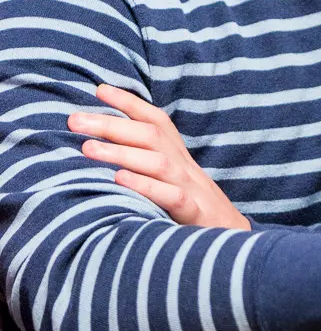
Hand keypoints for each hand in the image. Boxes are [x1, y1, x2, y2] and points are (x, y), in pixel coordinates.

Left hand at [68, 85, 250, 230]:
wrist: (236, 240)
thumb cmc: (195, 209)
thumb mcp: (175, 179)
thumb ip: (148, 160)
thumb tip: (106, 145)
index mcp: (179, 155)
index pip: (155, 120)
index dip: (129, 102)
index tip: (98, 90)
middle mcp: (184, 166)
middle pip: (149, 136)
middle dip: (111, 124)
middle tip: (74, 120)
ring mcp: (192, 189)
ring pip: (158, 162)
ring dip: (121, 152)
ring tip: (88, 148)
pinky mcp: (195, 215)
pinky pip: (172, 196)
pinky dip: (146, 186)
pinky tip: (119, 180)